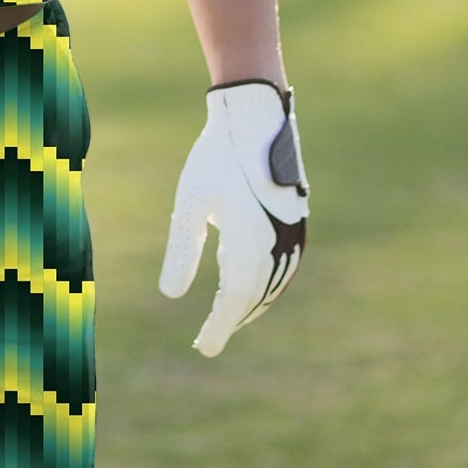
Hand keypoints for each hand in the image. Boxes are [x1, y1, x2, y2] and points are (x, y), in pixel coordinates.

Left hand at [159, 81, 307, 356]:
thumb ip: (182, 249)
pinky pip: (284, 268)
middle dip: (232, 319)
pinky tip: (248, 285)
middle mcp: (278, 244)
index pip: (234, 301)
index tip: (203, 348)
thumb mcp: (190, 202)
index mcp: (250, 242)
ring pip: (273, 285)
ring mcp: (293, 235)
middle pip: (254, 297)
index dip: (220, 327)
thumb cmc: (215, 157)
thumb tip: (170, 296)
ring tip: (227, 318)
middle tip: (209, 340)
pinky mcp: (297, 224)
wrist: (254, 118)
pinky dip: (266, 284)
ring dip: (250, 305)